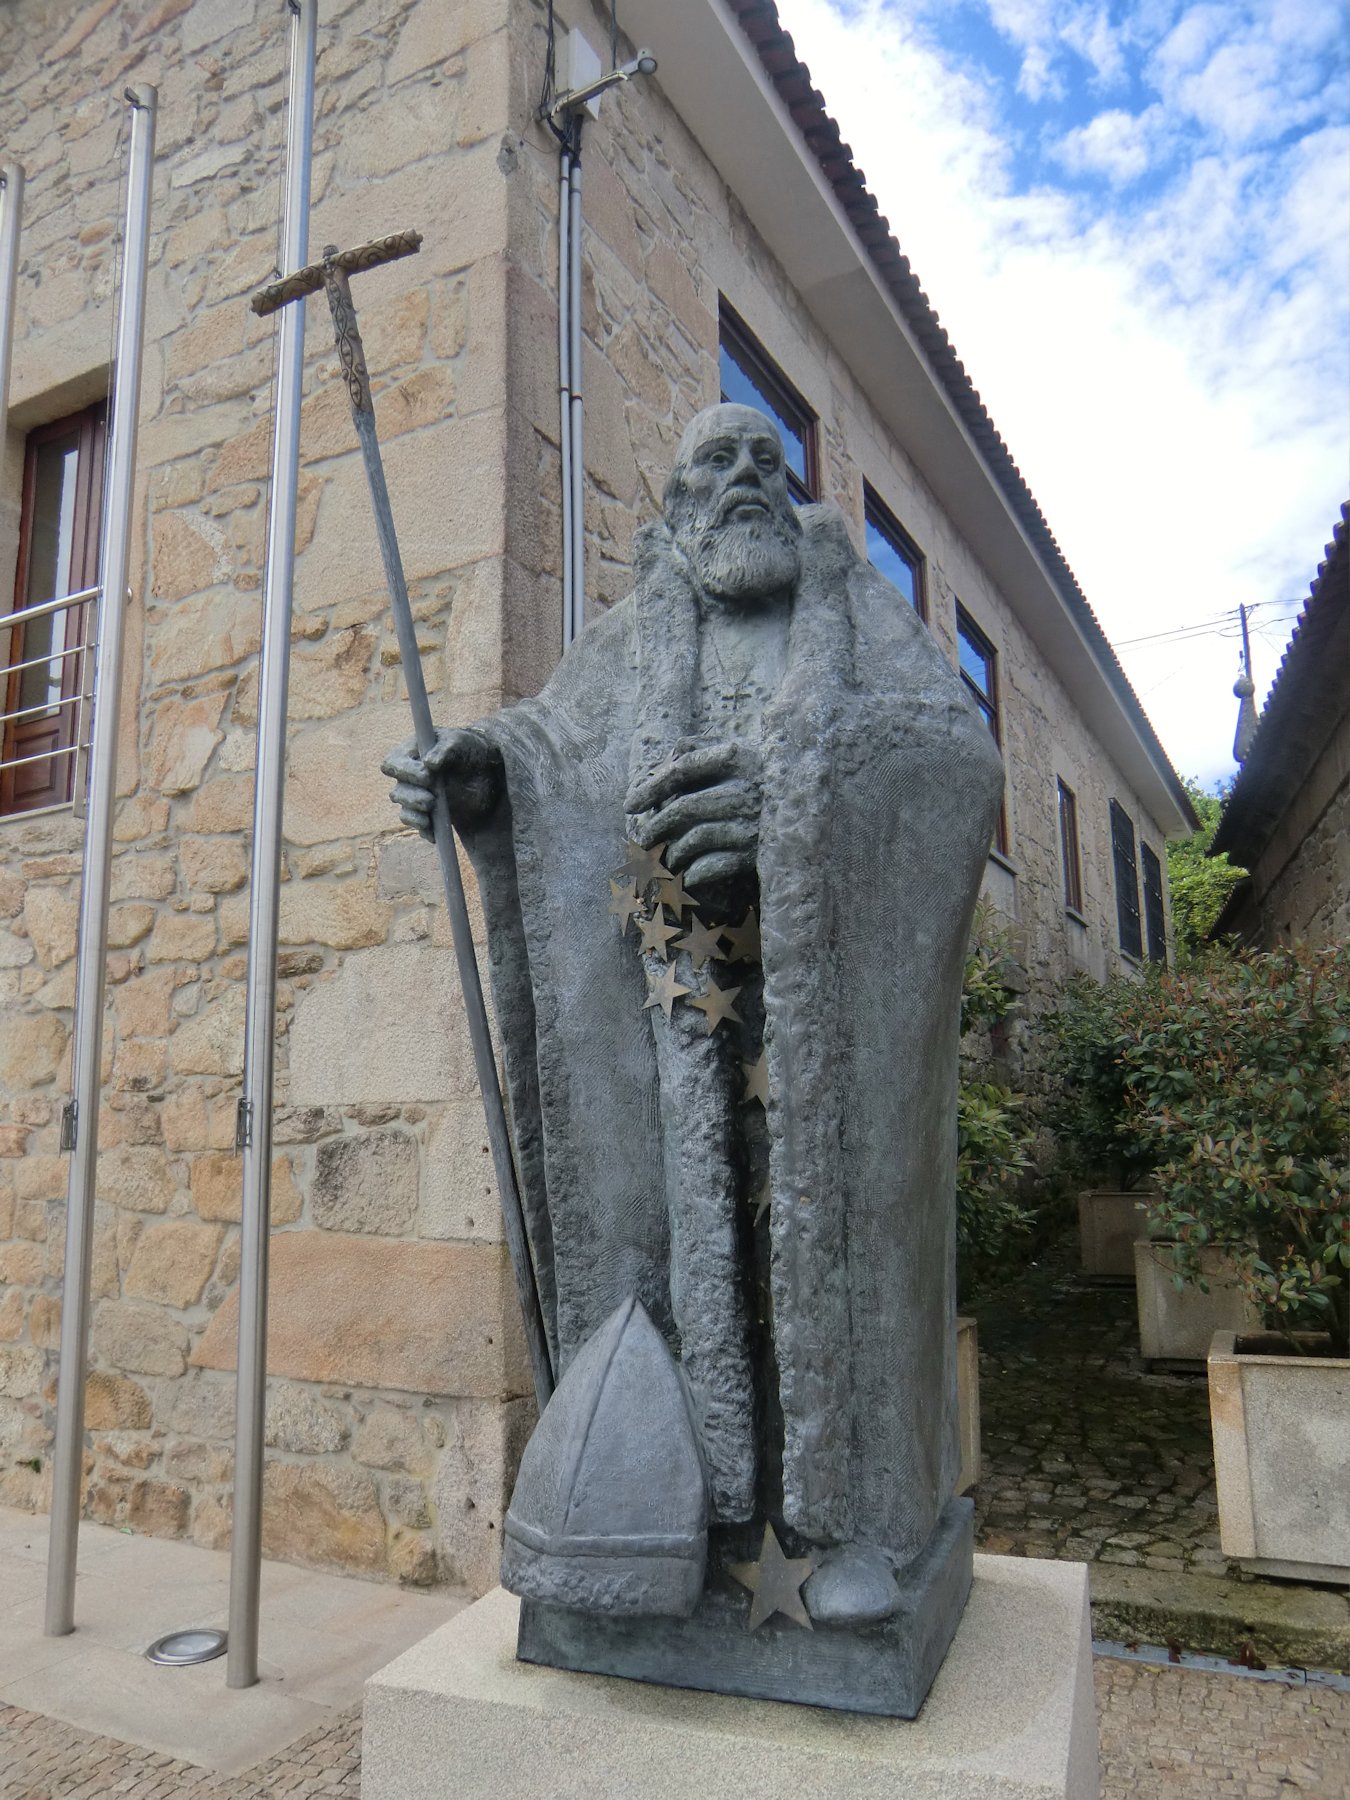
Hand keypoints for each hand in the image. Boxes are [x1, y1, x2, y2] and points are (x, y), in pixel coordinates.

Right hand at [381, 727, 503, 838]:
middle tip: (431, 800)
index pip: (391, 765)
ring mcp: (417, 798)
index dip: (404, 772)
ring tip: (434, 813)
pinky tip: (435, 834)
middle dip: (413, 798)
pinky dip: (426, 831)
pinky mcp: (428, 815)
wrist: (485, 771)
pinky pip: (420, 828)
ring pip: (405, 813)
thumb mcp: (459, 742)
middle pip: (396, 793)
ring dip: (417, 816)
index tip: (427, 775)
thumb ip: (445, 749)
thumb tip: (430, 762)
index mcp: (408, 755)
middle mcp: (408, 779)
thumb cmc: (467, 749)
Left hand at [625, 739, 760, 890]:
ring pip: (695, 838)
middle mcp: (747, 789)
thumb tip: (668, 756)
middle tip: (643, 838)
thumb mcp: (740, 751)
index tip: (629, 805)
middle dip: (655, 826)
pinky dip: (694, 872)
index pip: (684, 767)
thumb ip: (702, 747)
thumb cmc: (763, 776)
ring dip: (671, 852)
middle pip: (685, 807)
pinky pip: (713, 866)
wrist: (811, 810)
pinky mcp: (758, 853)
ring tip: (663, 857)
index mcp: (739, 757)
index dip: (651, 786)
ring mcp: (753, 823)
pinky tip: (687, 873)